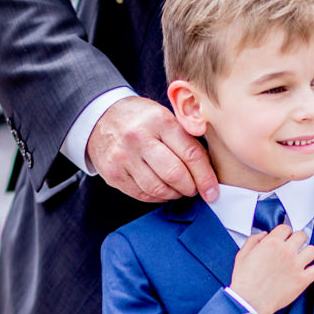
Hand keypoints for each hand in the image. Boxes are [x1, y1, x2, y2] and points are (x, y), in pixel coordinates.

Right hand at [87, 96, 218, 203]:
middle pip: (174, 175)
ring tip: (178, 190)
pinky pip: (141, 194)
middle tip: (194, 189)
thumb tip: (209, 168)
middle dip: (190, 188)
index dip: (205, 177)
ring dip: (174, 194)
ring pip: (157, 189)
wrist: (101, 117)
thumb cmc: (141, 119)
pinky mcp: (112, 173)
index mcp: (159, 120)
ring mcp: (123, 157)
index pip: (190, 154)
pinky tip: (162, 190)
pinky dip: (156, 197)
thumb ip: (186, 138)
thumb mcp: (164, 116)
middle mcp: (139, 138)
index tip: (212, 191)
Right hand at [229, 224, 313, 313]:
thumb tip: (263, 235)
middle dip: (297, 240)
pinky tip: (306, 273)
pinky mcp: (302, 280)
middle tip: (293, 248)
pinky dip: (313, 271)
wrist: (249, 301)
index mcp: (272, 243)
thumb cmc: (244, 281)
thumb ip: (253, 240)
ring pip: (312, 250)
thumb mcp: (242, 255)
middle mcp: (286, 252)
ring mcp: (296, 265)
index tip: (283, 238)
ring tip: (301, 259)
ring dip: (307, 253)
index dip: (284, 233)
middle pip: (301, 236)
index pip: (286, 228)